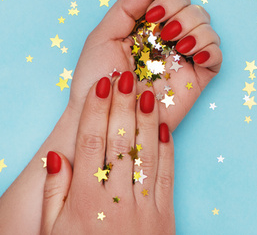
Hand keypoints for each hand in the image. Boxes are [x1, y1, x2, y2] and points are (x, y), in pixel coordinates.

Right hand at [41, 73, 175, 234]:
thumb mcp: (51, 232)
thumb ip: (54, 192)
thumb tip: (56, 153)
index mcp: (84, 202)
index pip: (92, 145)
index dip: (97, 112)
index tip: (101, 86)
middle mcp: (116, 200)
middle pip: (121, 142)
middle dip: (124, 105)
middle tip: (128, 76)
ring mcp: (144, 207)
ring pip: (147, 153)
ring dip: (148, 118)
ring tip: (149, 90)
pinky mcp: (166, 215)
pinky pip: (167, 175)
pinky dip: (166, 148)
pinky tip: (164, 125)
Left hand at [69, 0, 221, 134]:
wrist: (103, 119)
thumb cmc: (96, 83)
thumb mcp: (102, 38)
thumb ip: (125, 8)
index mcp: (150, 26)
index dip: (169, 0)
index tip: (153, 16)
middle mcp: (171, 39)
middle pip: (195, 10)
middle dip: (183, 15)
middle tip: (166, 33)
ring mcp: (186, 59)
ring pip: (209, 29)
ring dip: (197, 31)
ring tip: (179, 47)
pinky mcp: (197, 79)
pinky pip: (217, 57)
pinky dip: (211, 50)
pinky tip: (194, 56)